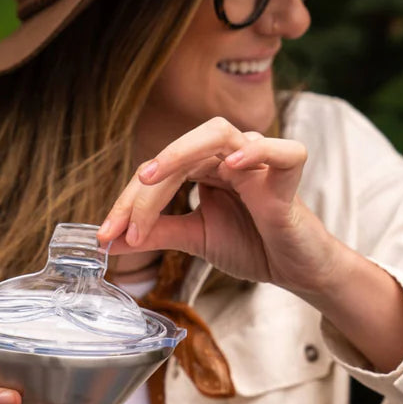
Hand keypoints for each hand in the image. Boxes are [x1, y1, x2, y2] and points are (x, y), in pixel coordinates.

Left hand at [98, 117, 345, 294]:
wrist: (295, 270)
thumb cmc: (252, 245)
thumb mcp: (194, 238)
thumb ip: (156, 233)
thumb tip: (109, 240)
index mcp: (206, 167)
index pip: (160, 171)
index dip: (129, 202)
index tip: (107, 235)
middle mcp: (229, 156)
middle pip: (180, 150)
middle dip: (144, 187)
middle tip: (123, 224)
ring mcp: (259, 161)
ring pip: (219, 133)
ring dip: (180, 152)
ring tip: (152, 178)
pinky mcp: (289, 176)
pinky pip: (281, 150)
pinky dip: (257, 151)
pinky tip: (231, 166)